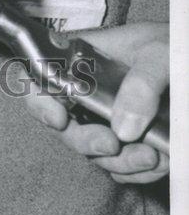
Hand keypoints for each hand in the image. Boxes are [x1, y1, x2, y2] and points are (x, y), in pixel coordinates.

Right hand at [22, 22, 168, 183]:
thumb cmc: (176, 43)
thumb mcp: (160, 52)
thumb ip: (141, 82)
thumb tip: (123, 127)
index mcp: (82, 58)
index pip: (40, 78)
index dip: (39, 101)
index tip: (59, 119)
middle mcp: (88, 90)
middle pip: (64, 124)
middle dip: (85, 141)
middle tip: (113, 145)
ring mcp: (107, 117)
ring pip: (94, 151)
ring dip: (119, 163)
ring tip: (151, 157)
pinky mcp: (129, 139)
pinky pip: (121, 166)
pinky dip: (138, 171)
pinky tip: (160, 160)